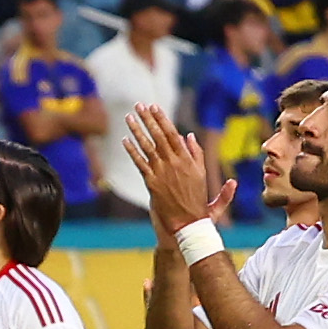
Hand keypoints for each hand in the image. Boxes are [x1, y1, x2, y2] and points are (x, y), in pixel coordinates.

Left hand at [128, 109, 214, 234]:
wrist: (188, 223)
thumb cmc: (197, 200)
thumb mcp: (202, 174)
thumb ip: (197, 154)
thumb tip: (189, 135)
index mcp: (187, 160)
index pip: (172, 134)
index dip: (162, 119)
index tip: (154, 106)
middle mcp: (174, 164)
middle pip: (158, 136)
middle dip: (147, 119)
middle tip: (138, 105)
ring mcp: (161, 173)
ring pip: (147, 147)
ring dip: (137, 131)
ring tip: (128, 117)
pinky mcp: (151, 183)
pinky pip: (139, 164)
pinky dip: (132, 151)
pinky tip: (124, 140)